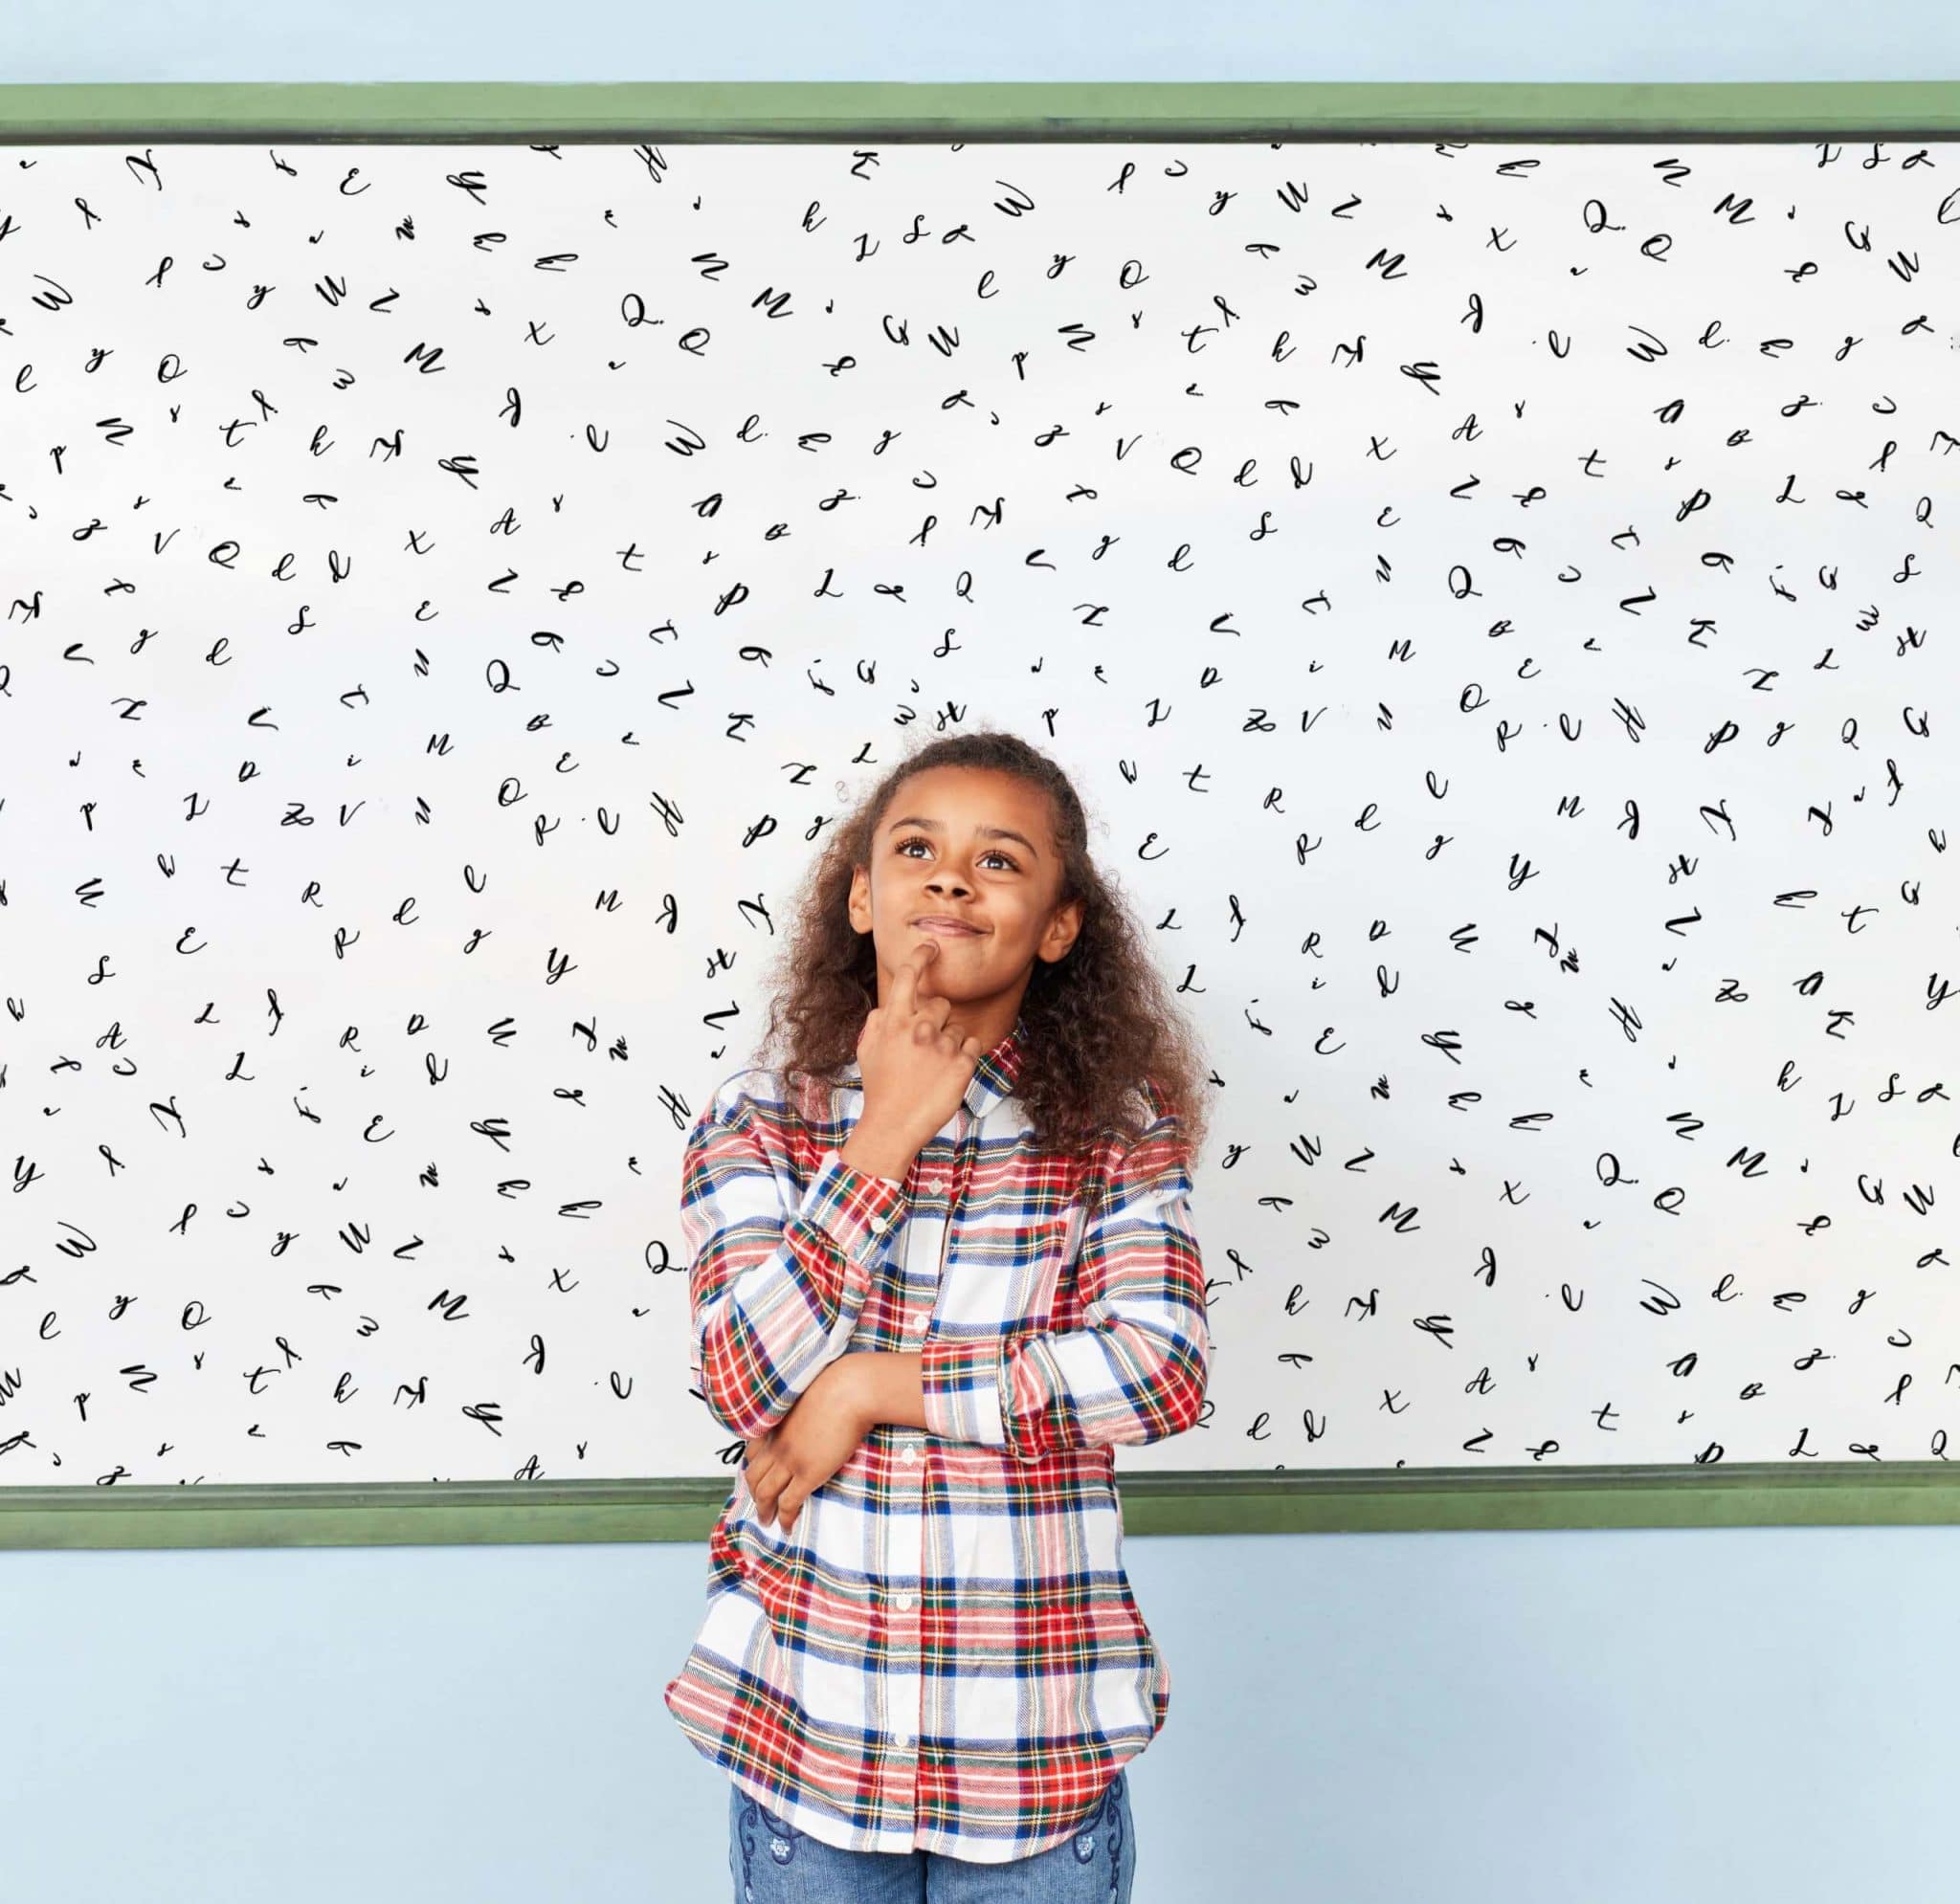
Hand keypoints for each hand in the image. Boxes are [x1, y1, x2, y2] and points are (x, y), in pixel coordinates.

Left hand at [742, 1358, 870, 1535]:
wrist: (850, 1391)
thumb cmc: (838, 1384)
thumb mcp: (808, 1394)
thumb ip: (801, 1409)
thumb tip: (810, 1413)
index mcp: (775, 1422)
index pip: (752, 1450)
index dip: (751, 1465)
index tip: (755, 1474)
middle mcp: (776, 1443)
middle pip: (752, 1475)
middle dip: (753, 1493)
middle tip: (759, 1504)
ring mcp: (789, 1460)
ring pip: (764, 1493)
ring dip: (763, 1510)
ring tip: (767, 1521)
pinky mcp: (807, 1474)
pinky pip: (788, 1503)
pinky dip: (785, 1518)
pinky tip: (786, 1527)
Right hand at [857, 939, 985, 1148]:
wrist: (892, 1126)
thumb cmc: (879, 1088)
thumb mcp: (866, 1049)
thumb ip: (878, 1021)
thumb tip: (889, 1005)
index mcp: (893, 1021)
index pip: (908, 976)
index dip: (920, 956)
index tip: (930, 947)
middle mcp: (919, 1028)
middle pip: (941, 1003)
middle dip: (936, 1019)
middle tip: (925, 1046)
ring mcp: (942, 1046)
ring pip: (958, 1027)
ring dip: (950, 1041)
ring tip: (933, 1067)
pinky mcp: (962, 1065)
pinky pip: (972, 1045)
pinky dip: (964, 1056)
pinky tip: (948, 1073)